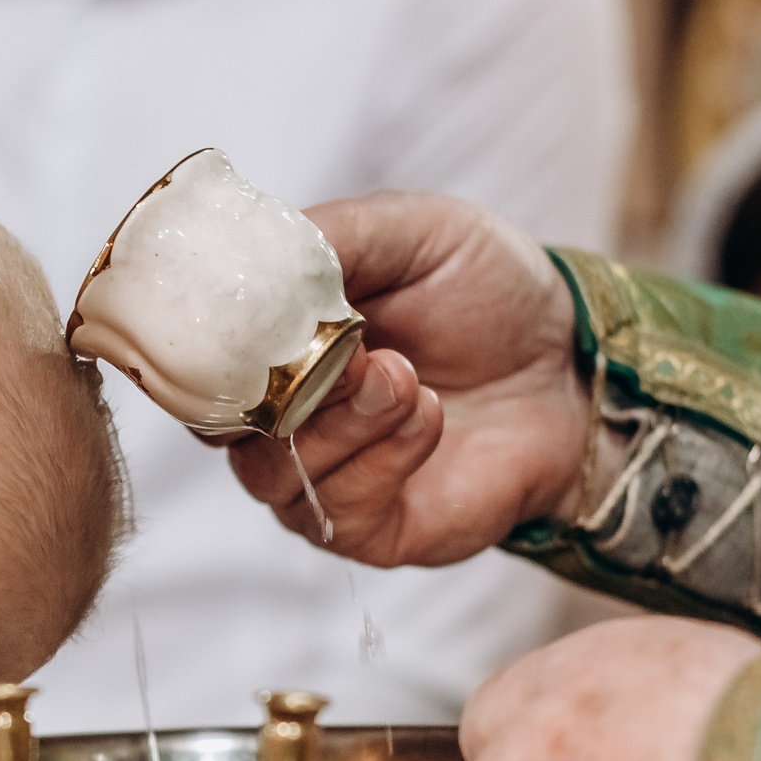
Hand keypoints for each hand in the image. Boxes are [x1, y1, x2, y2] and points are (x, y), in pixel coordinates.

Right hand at [225, 192, 593, 566]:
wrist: (572, 364)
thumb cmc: (487, 293)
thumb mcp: (412, 231)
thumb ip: (332, 237)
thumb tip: (256, 257)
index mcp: (269, 341)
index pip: (188, 359)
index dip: (201, 342)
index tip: (250, 316)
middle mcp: (276, 416)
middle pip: (217, 421)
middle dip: (281, 382)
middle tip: (355, 347)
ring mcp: (315, 477)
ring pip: (268, 473)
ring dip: (341, 419)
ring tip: (405, 376)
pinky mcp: (365, 529)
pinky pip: (334, 510)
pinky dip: (383, 456)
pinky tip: (430, 415)